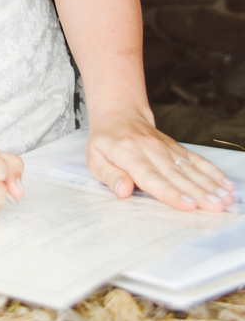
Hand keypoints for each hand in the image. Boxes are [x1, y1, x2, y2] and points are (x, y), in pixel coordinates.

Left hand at [86, 113, 235, 211]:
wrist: (119, 113)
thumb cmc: (105, 142)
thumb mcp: (95, 159)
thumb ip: (109, 176)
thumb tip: (123, 191)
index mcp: (128, 154)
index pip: (151, 177)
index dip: (171, 192)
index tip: (188, 205)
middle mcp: (151, 150)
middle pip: (177, 175)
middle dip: (199, 192)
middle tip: (216, 206)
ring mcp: (166, 147)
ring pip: (190, 168)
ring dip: (210, 184)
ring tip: (225, 199)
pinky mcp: (176, 148)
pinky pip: (196, 160)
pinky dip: (212, 172)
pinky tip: (226, 184)